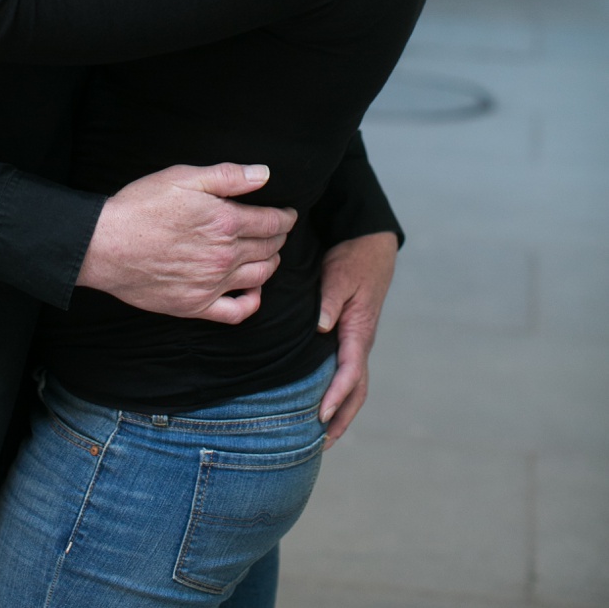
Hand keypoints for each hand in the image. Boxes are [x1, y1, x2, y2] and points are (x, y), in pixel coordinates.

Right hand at [76, 163, 296, 325]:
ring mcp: (212, 285)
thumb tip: (264, 175)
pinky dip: (252, 303)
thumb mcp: (183, 177)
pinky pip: (237, 312)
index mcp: (225, 222)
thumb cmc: (141, 206)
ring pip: (260, 277)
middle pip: (269, 249)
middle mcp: (224, 256)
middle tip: (278, 231)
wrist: (105, 245)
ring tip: (269, 254)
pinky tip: (253, 292)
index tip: (288, 214)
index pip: (272, 222)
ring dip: (271, 264)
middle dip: (280, 238)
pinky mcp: (196, 306)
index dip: (286, 217)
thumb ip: (228, 176)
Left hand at [316, 230, 397, 444]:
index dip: (337, 396)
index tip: (322, 416)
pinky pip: (349, 371)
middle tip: (322, 444)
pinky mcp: (353, 336)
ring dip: (343, 410)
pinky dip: (341, 392)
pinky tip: (325, 402)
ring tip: (323, 436)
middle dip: (342, 418)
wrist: (370, 247)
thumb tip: (322, 328)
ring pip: (355, 384)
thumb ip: (331, 301)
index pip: (350, 372)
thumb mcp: (339, 275)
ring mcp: (359, 341)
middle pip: (357, 389)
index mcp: (359, 330)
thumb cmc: (352, 260)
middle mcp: (362, 341)